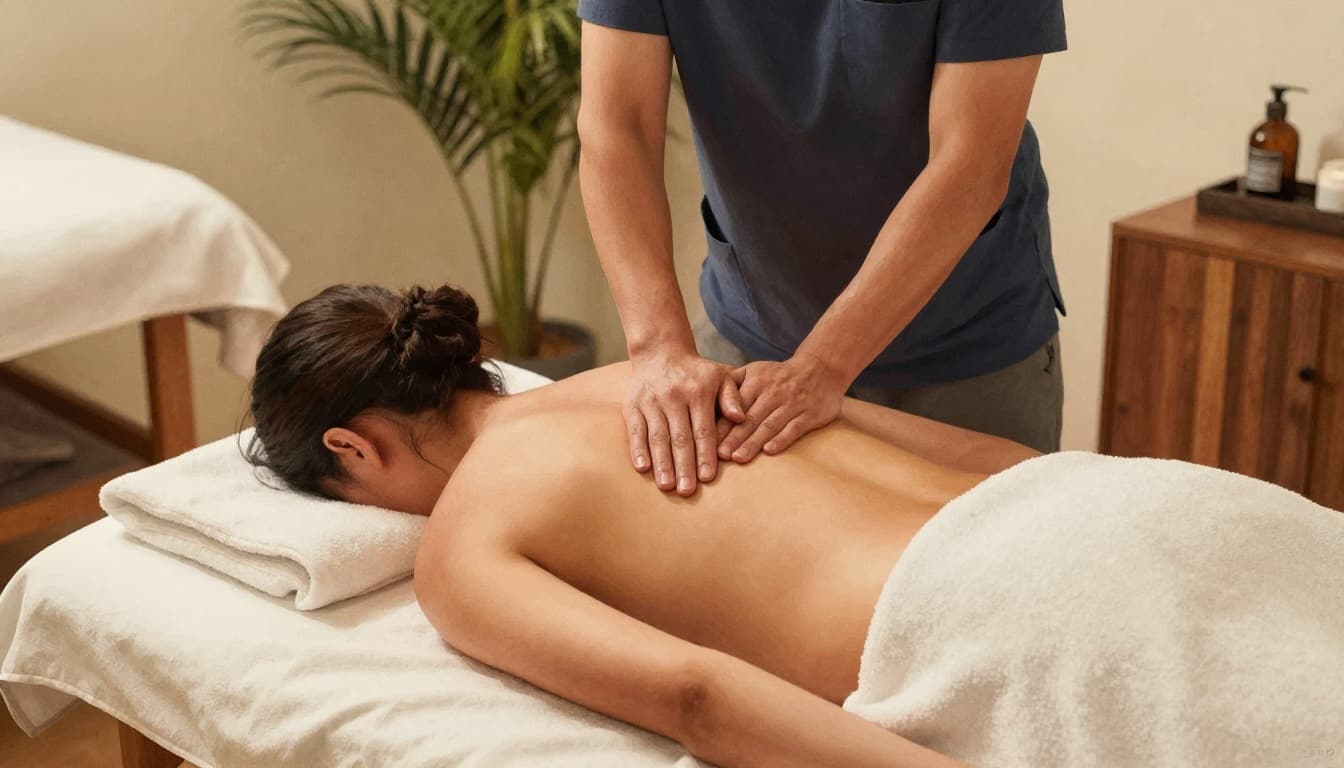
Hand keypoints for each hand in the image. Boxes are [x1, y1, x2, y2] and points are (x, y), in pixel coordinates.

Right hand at [626, 351, 746, 494]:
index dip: (705, 455)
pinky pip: (635, 430)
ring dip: (662, 463)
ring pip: (658, 437)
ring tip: (666, 486)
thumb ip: (732, 398)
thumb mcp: (720, 376)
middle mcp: (674, 397)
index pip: (703, 429)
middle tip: (686, 491)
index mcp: (698, 392)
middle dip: (683, 466)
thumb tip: (740, 418)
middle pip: (680, 437)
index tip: (708, 478)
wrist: (660, 351)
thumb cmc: (696, 372)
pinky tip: (642, 468)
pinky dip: (638, 450)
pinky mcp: (633, 405)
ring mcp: (651, 402)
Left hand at [718, 353, 846, 463]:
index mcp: (756, 382)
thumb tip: (706, 400)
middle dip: (734, 437)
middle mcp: (773, 393)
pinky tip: (770, 451)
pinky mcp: (810, 414)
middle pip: (750, 419)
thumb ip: (731, 383)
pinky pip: (794, 428)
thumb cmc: (779, 375)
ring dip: (753, 442)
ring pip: (770, 425)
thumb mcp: (754, 370)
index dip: (723, 425)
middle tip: (719, 455)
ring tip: (738, 458)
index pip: (736, 407)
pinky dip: (782, 439)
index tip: (708, 442)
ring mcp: (793, 403)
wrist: (820, 368)